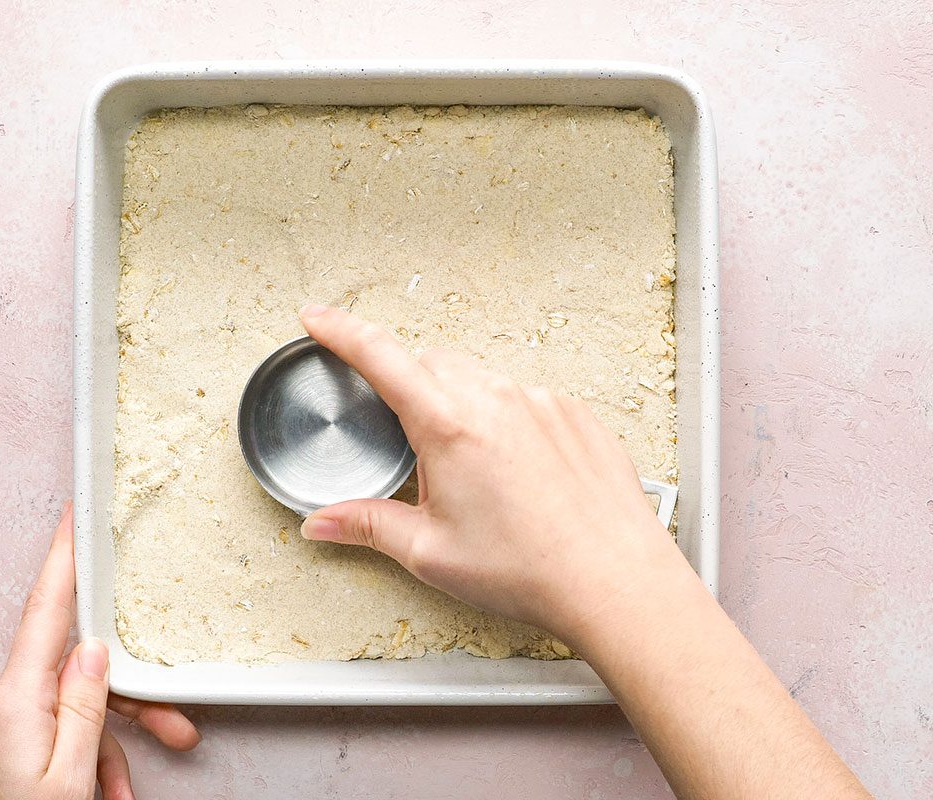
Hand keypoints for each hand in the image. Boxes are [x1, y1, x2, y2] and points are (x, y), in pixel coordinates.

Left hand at [0, 505, 200, 799]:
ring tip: (123, 795)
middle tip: (178, 731)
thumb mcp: (70, 778)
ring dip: (103, 749)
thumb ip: (85, 707)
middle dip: (126, 705)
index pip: (46, 613)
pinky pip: (41, 735)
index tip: (76, 516)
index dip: (65, 559)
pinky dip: (75, 759)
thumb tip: (93, 650)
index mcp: (12, 704)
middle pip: (73, 678)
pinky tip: (97, 792)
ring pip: (63, 713)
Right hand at [296, 304, 687, 640]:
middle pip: (432, 364)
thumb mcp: (431, 551)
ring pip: (482, 380)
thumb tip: (324, 522)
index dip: (341, 331)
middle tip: (413, 445)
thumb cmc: (530, 569)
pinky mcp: (575, 415)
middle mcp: (497, 399)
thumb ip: (368, 524)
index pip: (380, 357)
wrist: (614, 579)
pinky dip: (509, 422)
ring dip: (462, 407)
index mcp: (449, 426)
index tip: (318, 317)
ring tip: (476, 474)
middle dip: (410, 388)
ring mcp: (542, 402)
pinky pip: (527, 400)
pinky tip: (517, 473)